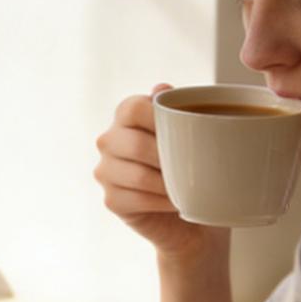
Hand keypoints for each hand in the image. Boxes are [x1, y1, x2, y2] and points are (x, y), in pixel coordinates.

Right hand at [93, 84, 221, 256]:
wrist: (194, 214)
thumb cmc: (195, 165)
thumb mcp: (194, 132)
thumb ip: (180, 108)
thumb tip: (161, 87)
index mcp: (125, 115)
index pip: (133, 109)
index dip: (160, 119)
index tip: (189, 132)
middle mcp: (108, 140)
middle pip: (134, 144)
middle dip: (169, 158)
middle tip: (196, 166)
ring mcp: (105, 171)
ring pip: (138, 176)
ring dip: (170, 184)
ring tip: (190, 186)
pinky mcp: (111, 200)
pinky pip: (137, 200)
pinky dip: (164, 203)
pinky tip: (179, 202)